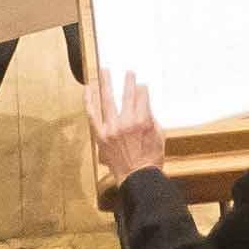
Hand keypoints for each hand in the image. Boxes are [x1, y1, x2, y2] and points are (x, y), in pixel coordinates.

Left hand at [84, 63, 165, 186]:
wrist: (137, 177)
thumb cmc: (151, 158)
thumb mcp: (159, 135)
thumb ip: (151, 117)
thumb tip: (143, 104)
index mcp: (143, 121)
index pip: (142, 96)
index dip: (142, 89)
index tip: (141, 86)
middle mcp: (127, 122)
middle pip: (127, 94)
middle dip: (128, 81)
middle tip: (128, 71)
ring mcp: (112, 128)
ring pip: (108, 100)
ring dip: (106, 83)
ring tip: (105, 70)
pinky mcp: (101, 135)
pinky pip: (93, 114)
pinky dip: (89, 100)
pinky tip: (89, 88)